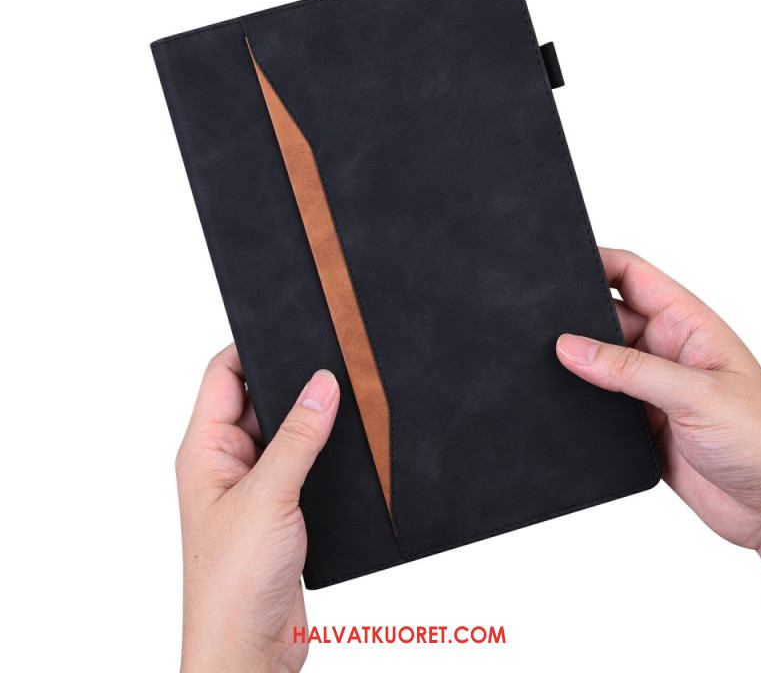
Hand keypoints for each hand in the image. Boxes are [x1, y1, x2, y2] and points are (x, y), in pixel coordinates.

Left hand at [176, 345, 339, 671]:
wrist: (249, 649)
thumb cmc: (232, 583)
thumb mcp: (269, 496)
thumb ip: (298, 437)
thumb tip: (322, 384)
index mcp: (206, 449)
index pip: (224, 375)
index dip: (252, 346)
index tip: (290, 327)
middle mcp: (228, 462)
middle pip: (260, 398)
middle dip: (293, 381)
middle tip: (331, 361)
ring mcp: (255, 485)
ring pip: (287, 431)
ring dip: (313, 419)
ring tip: (346, 400)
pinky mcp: (282, 508)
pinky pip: (304, 462)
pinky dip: (324, 450)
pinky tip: (348, 445)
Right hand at [556, 248, 760, 641]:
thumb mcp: (697, 395)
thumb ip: (631, 369)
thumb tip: (571, 347)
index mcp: (689, 324)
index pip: (633, 275)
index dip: (599, 262)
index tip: (562, 267)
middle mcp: (667, 350)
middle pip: (607, 317)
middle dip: (576, 319)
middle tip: (546, 328)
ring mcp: (652, 387)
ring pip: (599, 361)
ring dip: (578, 364)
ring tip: (553, 368)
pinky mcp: (641, 423)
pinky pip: (599, 401)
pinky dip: (580, 400)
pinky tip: (568, 403)